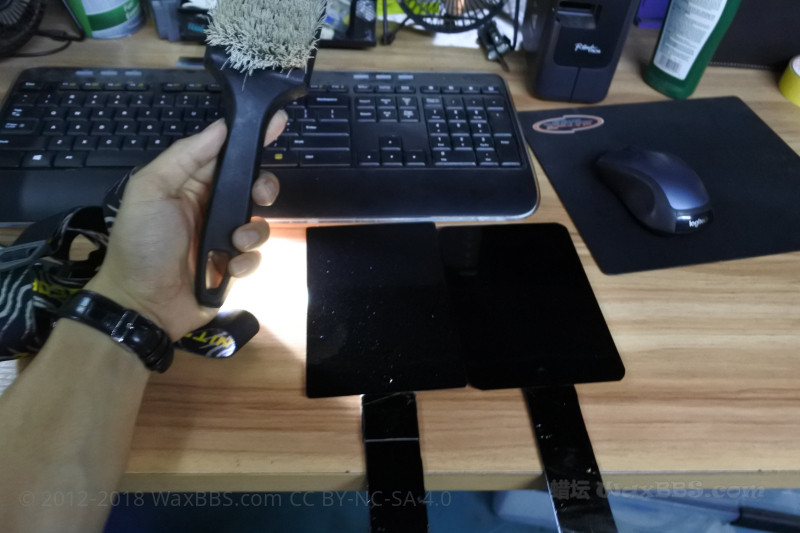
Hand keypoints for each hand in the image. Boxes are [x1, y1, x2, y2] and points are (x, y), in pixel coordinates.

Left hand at [85, 112, 287, 339]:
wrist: (141, 304)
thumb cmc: (141, 244)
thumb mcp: (150, 190)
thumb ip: (185, 157)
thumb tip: (220, 127)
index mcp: (189, 184)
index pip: (226, 153)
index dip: (252, 138)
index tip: (278, 122)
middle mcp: (210, 206)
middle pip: (251, 186)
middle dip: (263, 187)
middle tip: (260, 195)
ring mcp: (222, 238)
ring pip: (258, 222)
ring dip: (251, 232)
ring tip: (233, 244)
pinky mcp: (232, 266)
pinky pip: (256, 256)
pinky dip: (246, 261)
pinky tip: (227, 268)